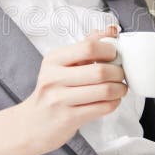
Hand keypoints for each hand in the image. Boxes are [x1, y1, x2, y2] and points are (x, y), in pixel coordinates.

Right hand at [20, 26, 126, 152]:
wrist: (33, 124)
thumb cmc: (53, 90)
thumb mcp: (62, 65)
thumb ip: (86, 46)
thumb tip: (111, 30)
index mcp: (54, 59)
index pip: (89, 47)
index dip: (109, 50)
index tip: (114, 56)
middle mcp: (54, 78)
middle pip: (99, 71)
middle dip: (118, 73)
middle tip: (121, 75)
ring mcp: (60, 99)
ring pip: (104, 91)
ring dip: (119, 89)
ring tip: (120, 88)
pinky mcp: (69, 118)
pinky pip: (102, 108)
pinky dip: (114, 103)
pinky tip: (112, 100)